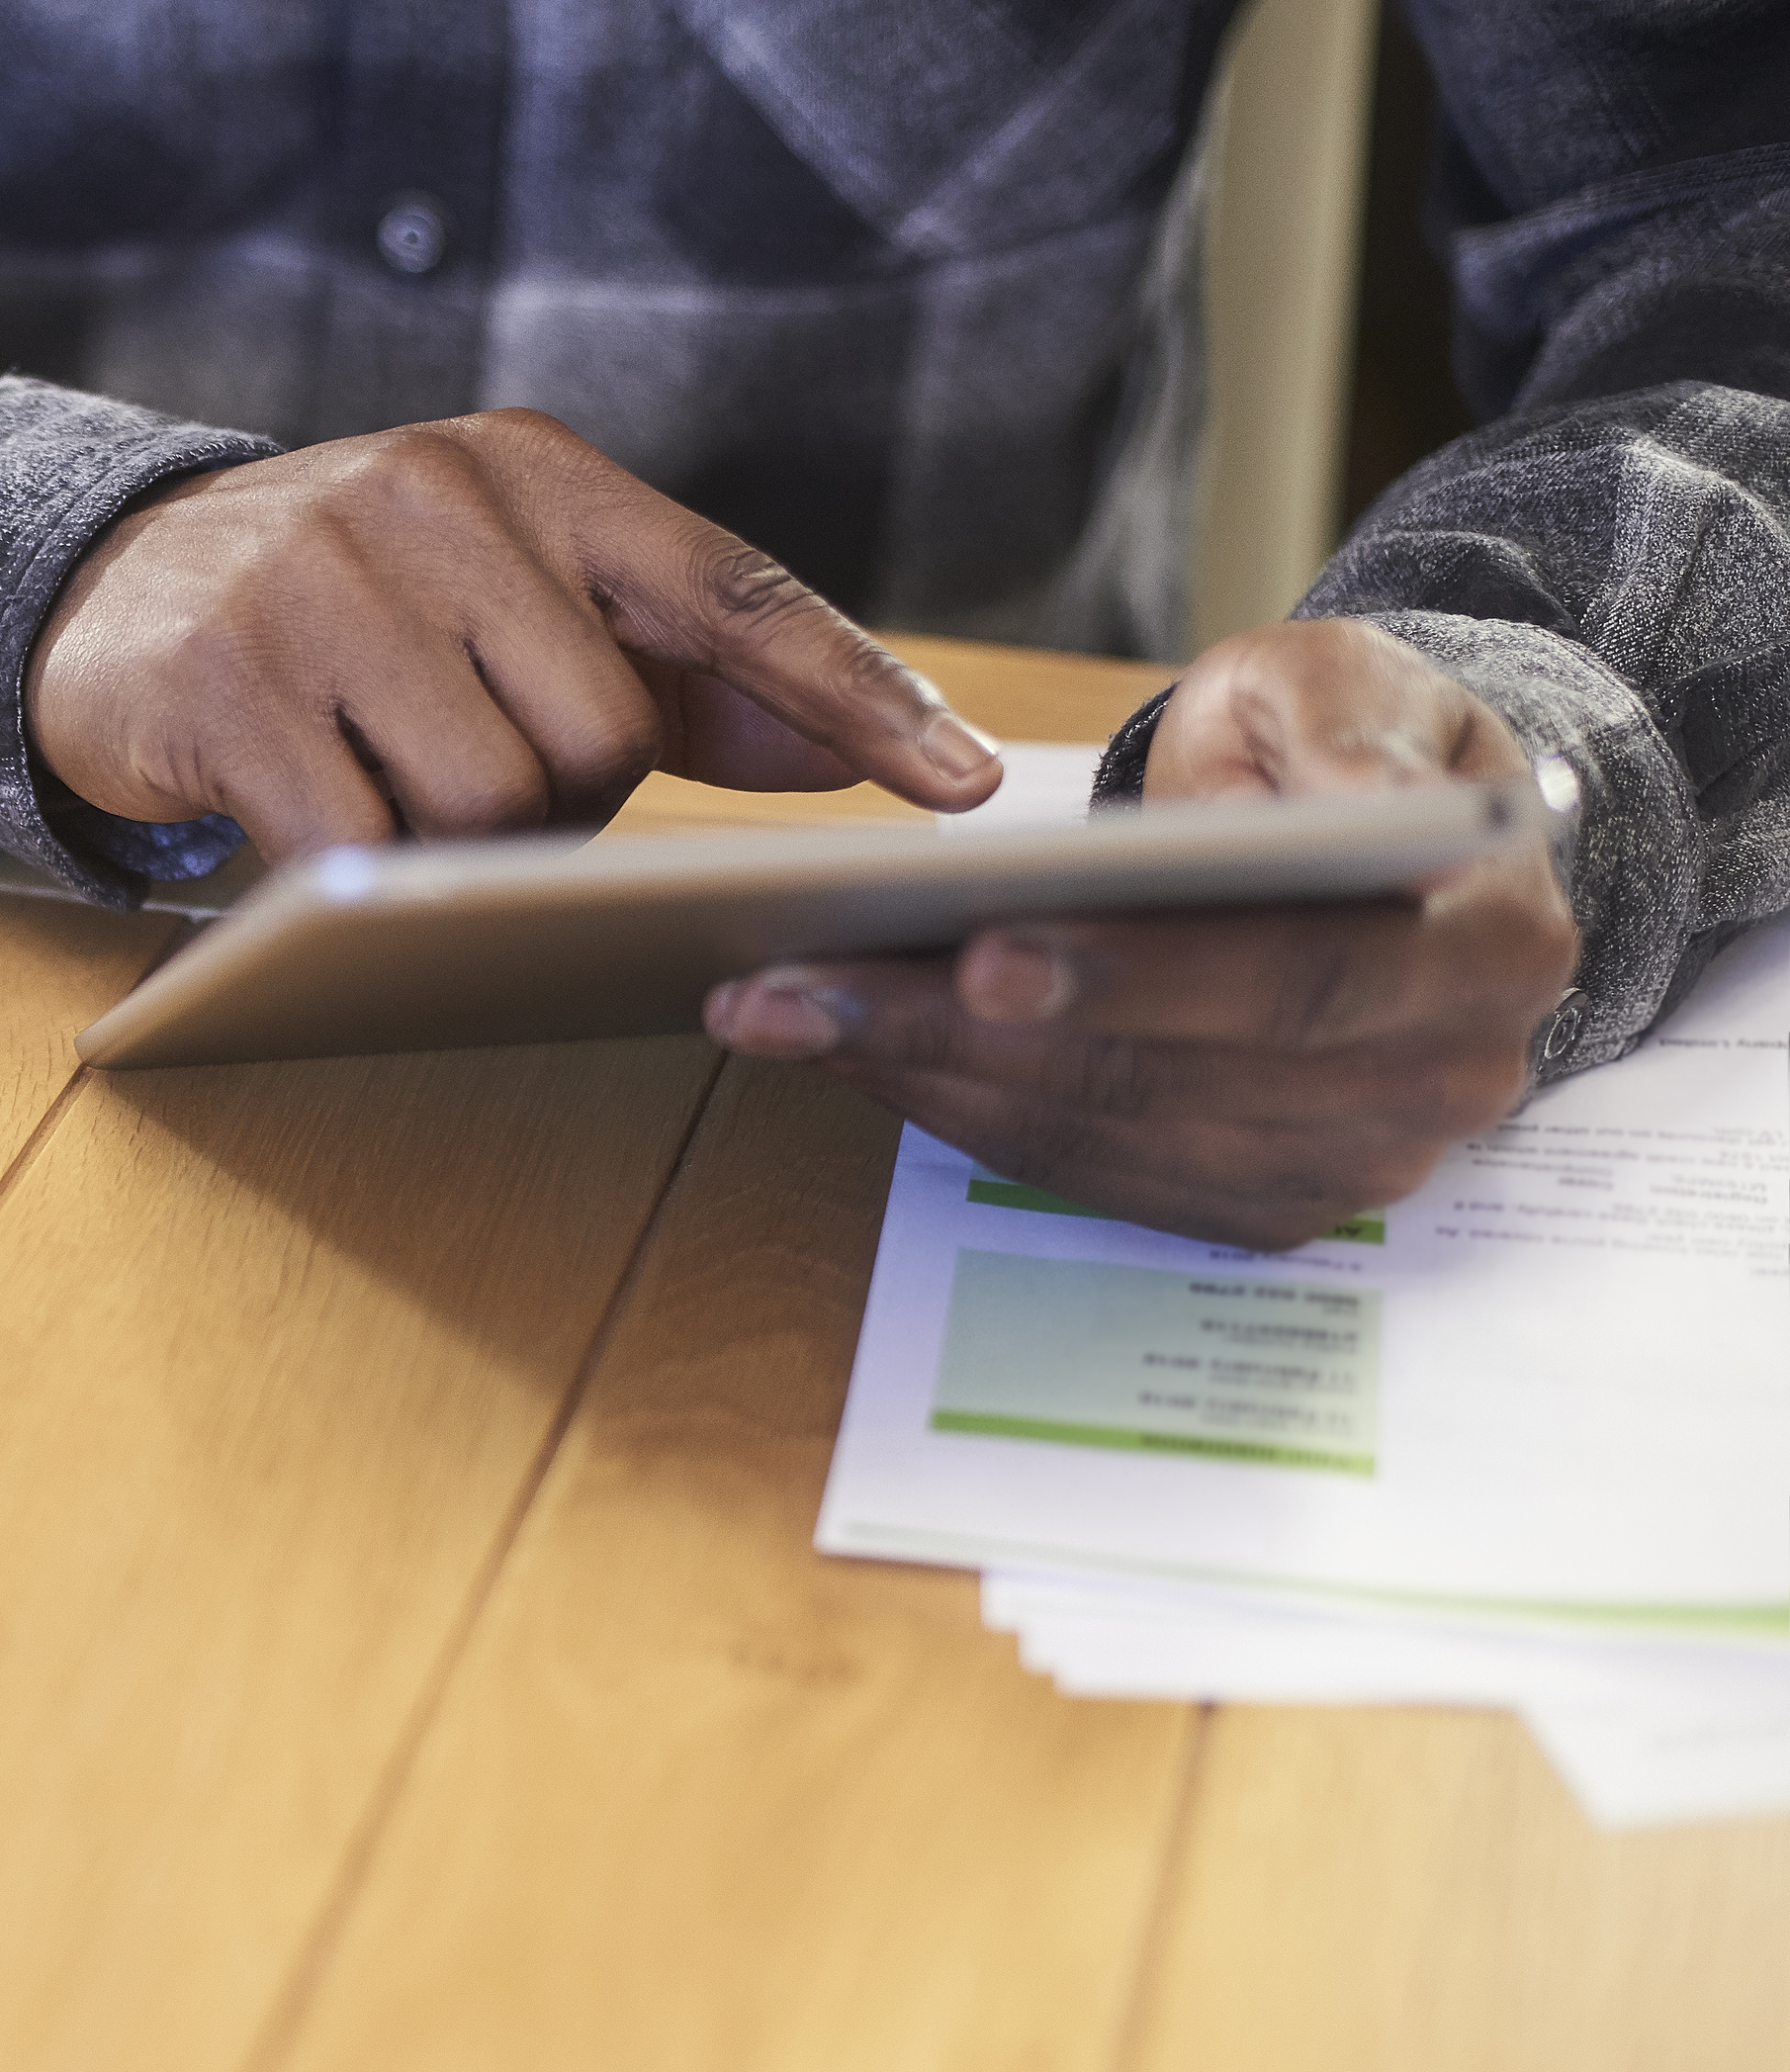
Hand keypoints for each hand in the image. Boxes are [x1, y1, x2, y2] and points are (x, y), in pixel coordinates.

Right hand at [26, 408, 1000, 855]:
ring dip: (462, 849)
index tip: (966, 781)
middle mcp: (431, 496)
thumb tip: (856, 754)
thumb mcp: (505, 600)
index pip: (727, 587)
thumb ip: (674, 670)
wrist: (96, 598)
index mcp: (529, 467)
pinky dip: (361, 880)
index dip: (852, 690)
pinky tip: (316, 836)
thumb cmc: (343, 618)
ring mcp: (320, 582)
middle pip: (603, 733)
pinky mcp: (228, 680)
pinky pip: (361, 845)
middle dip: (568, 805)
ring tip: (394, 807)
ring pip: (492, 798)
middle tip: (487, 795)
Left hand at [702, 617, 1578, 1249]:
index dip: (1133, 978)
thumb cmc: (1349, 745)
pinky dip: (955, 1116)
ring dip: (922, 1082)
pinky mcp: (1264, 1202)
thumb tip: (1314, 817)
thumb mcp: (1344, 678)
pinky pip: (1087, 1177)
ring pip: (1107, 1141)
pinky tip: (845, 1051)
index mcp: (1490, 944)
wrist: (1385, 841)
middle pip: (1169, 1079)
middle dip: (958, 1035)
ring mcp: (1355, 1161)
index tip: (976, 954)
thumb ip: (1329, 731)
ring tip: (772, 1011)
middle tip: (791, 988)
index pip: (1299, 978)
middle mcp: (1440, 1079)